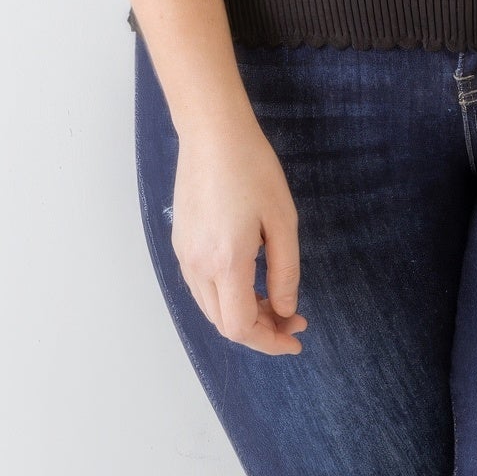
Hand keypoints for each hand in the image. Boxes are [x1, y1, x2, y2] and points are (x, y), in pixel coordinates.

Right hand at [170, 110, 309, 353]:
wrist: (212, 133)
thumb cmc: (253, 169)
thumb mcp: (282, 220)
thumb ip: (285, 272)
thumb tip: (285, 310)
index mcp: (225, 262)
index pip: (240, 327)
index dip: (269, 341)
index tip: (296, 339)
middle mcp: (197, 265)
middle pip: (224, 323)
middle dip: (261, 330)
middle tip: (294, 318)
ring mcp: (184, 254)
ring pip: (211, 308)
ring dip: (243, 315)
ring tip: (276, 301)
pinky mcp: (180, 242)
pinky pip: (202, 287)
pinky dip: (227, 297)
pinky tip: (251, 281)